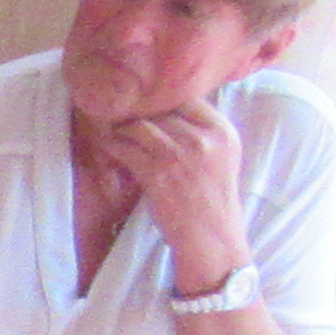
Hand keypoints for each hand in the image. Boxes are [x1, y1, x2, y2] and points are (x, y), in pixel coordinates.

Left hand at [94, 99, 250, 278]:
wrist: (210, 237)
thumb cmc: (210, 198)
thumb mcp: (221, 156)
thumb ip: (202, 130)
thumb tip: (166, 106)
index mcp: (222, 132)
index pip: (187, 98)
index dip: (164, 102)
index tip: (149, 109)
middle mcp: (204, 139)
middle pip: (160, 110)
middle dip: (140, 115)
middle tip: (124, 119)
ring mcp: (180, 155)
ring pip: (139, 126)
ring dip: (123, 130)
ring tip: (117, 135)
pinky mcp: (157, 173)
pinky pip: (125, 148)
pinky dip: (114, 147)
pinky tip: (113, 151)